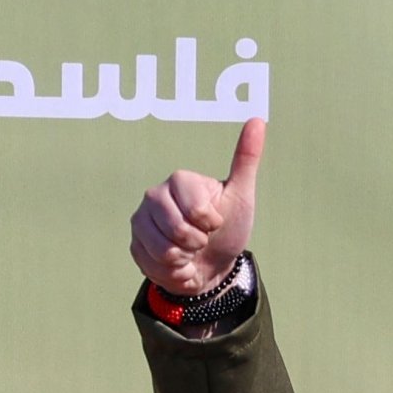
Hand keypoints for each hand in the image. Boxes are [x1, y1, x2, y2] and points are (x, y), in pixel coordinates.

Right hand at [132, 117, 266, 295]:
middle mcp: (155, 195)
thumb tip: (258, 120)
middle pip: (177, 230)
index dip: (210, 223)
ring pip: (164, 250)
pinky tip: (179, 263)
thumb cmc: (228, 227)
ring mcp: (141, 220)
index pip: (195, 209)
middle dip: (197, 243)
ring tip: (189, 251)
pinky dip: (174, 272)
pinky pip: (154, 264)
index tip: (215, 222)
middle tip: (202, 238)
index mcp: (180, 180)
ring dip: (185, 260)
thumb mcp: (242, 195)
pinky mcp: (135, 244)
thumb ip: (246, 159)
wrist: (212, 265)